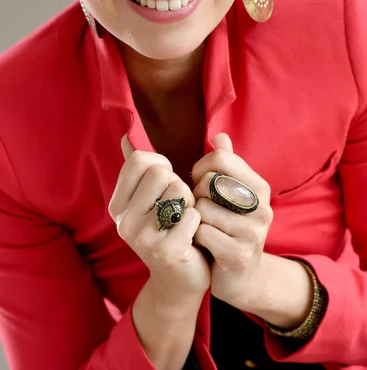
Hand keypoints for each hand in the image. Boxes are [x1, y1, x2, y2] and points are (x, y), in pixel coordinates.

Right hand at [108, 135, 210, 301]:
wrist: (179, 280)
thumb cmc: (168, 228)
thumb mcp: (149, 199)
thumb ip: (138, 168)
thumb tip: (126, 137)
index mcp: (117, 204)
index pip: (140, 160)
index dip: (161, 166)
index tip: (165, 184)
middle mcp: (123, 220)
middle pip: (160, 173)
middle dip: (178, 185)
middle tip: (177, 207)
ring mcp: (141, 237)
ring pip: (179, 190)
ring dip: (190, 202)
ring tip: (184, 220)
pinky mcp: (165, 251)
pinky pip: (193, 214)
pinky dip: (198, 220)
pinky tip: (192, 236)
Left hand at [192, 133, 272, 310]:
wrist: (242, 276)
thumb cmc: (230, 226)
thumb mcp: (231, 193)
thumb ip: (227, 164)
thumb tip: (219, 136)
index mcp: (259, 186)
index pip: (220, 158)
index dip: (201, 168)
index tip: (199, 182)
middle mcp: (261, 206)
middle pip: (209, 182)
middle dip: (196, 194)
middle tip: (201, 208)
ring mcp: (253, 232)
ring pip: (203, 208)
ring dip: (195, 217)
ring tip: (202, 225)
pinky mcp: (239, 254)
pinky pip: (202, 232)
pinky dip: (195, 235)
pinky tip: (202, 241)